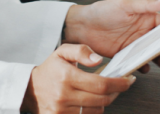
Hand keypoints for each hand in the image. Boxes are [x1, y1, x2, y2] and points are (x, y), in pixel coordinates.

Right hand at [21, 43, 135, 113]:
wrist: (30, 89)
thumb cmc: (50, 69)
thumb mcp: (62, 52)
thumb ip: (81, 51)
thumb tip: (98, 60)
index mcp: (67, 76)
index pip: (100, 84)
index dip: (119, 84)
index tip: (129, 80)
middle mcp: (64, 95)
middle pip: (102, 100)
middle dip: (116, 92)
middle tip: (121, 85)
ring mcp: (62, 110)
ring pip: (97, 110)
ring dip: (104, 101)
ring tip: (102, 92)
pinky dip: (93, 110)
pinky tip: (92, 101)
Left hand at [63, 0, 159, 61]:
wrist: (81, 26)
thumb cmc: (102, 11)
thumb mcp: (124, 5)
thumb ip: (145, 5)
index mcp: (145, 17)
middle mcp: (142, 30)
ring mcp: (135, 43)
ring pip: (153, 52)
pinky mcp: (126, 54)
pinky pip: (140, 61)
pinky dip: (144, 65)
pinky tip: (145, 68)